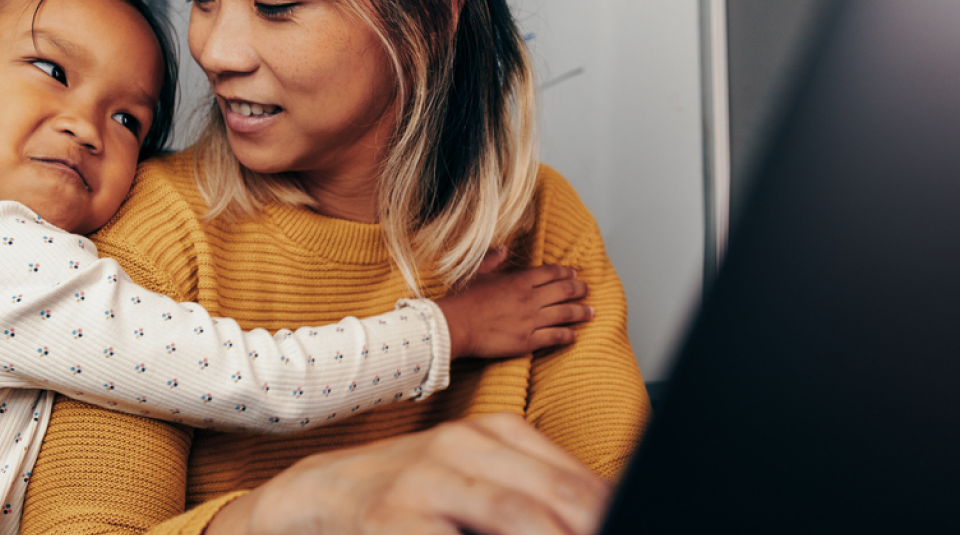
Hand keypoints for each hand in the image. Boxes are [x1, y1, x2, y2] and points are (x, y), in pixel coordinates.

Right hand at [208, 413, 610, 534]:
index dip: (610, 510)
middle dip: (591, 526)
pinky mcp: (394, 520)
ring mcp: (427, 482)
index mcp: (496, 433)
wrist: (320, 494)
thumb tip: (601, 510)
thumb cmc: (412, 492)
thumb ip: (536, 491)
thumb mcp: (476, 474)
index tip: (639, 520)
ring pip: (516, 516)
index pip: (575, 478)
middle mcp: (465, 448)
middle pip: (555, 498)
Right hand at [436, 247, 591, 358]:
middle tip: (588, 290)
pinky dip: (568, 336)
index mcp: (519, 280)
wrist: (455, 325)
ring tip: (591, 312)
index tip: (575, 274)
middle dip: (580, 290)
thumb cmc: (462, 299)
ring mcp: (531, 320)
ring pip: (565, 314)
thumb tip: (503, 249)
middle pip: (564, 291)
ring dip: (581, 312)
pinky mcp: (528, 340)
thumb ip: (493, 260)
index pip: (551, 273)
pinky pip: (555, 337)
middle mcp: (530, 298)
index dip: (566, 273)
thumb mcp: (477, 273)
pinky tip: (575, 336)